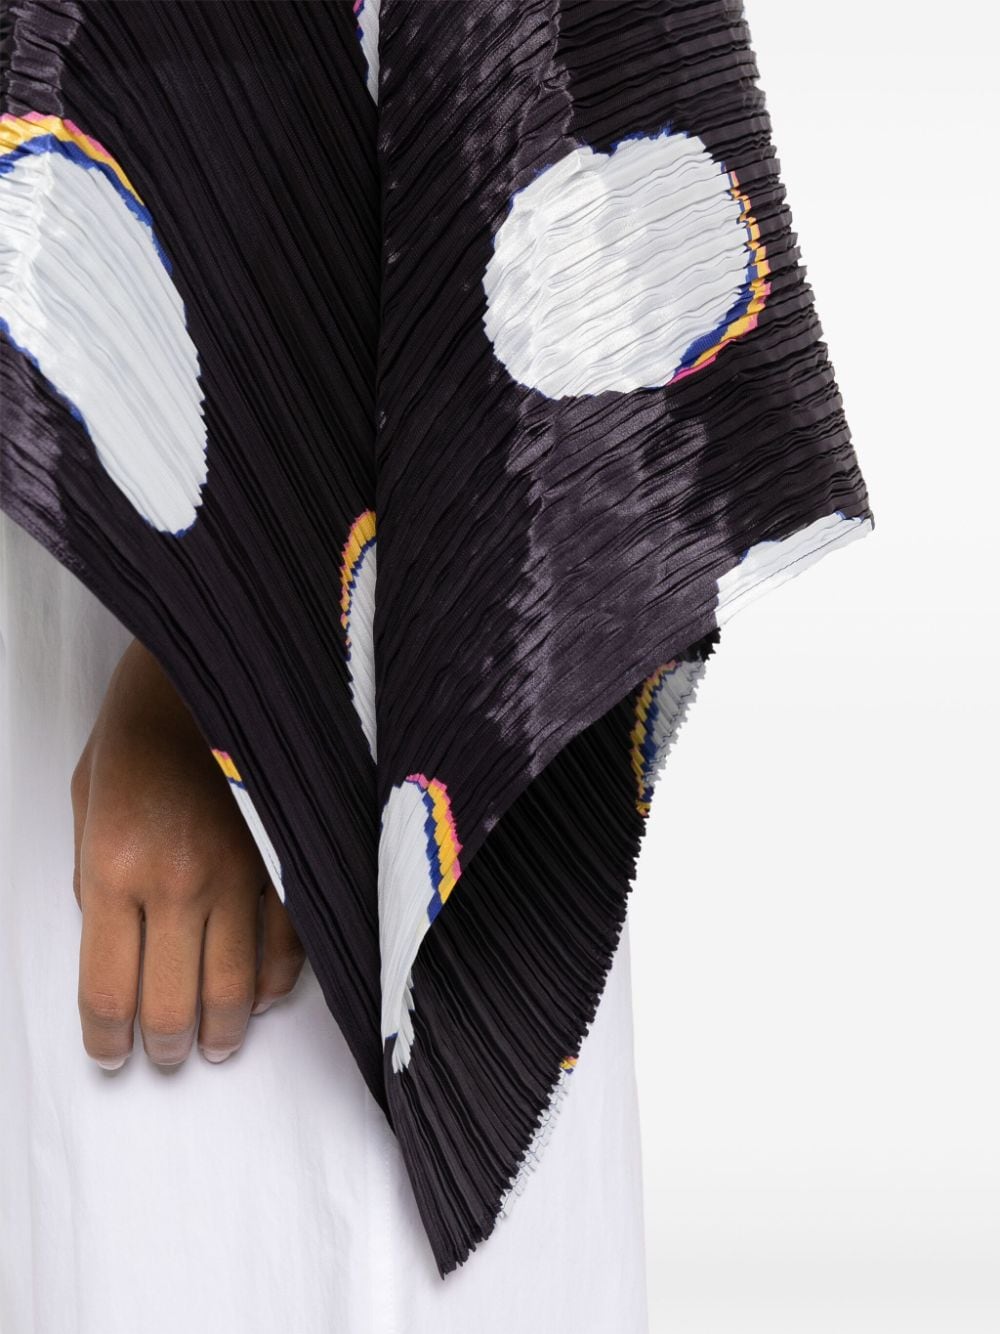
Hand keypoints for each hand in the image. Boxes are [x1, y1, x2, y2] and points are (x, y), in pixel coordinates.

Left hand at [71, 640, 304, 1068]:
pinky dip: (275, 984)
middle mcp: (177, 881)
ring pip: (234, 989)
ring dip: (222, 1030)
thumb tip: (109, 934)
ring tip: (214, 1043)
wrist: (220, 663)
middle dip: (164, 1045)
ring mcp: (240, 874)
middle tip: (164, 1056)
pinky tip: (261, 997)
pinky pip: (289, 946)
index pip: (106, 988)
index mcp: (114, 864)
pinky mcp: (286, 861)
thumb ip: (91, 872)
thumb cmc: (144, 720)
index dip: (107, 1037)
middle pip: (171, 1004)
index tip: (110, 1053)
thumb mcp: (86, 792)